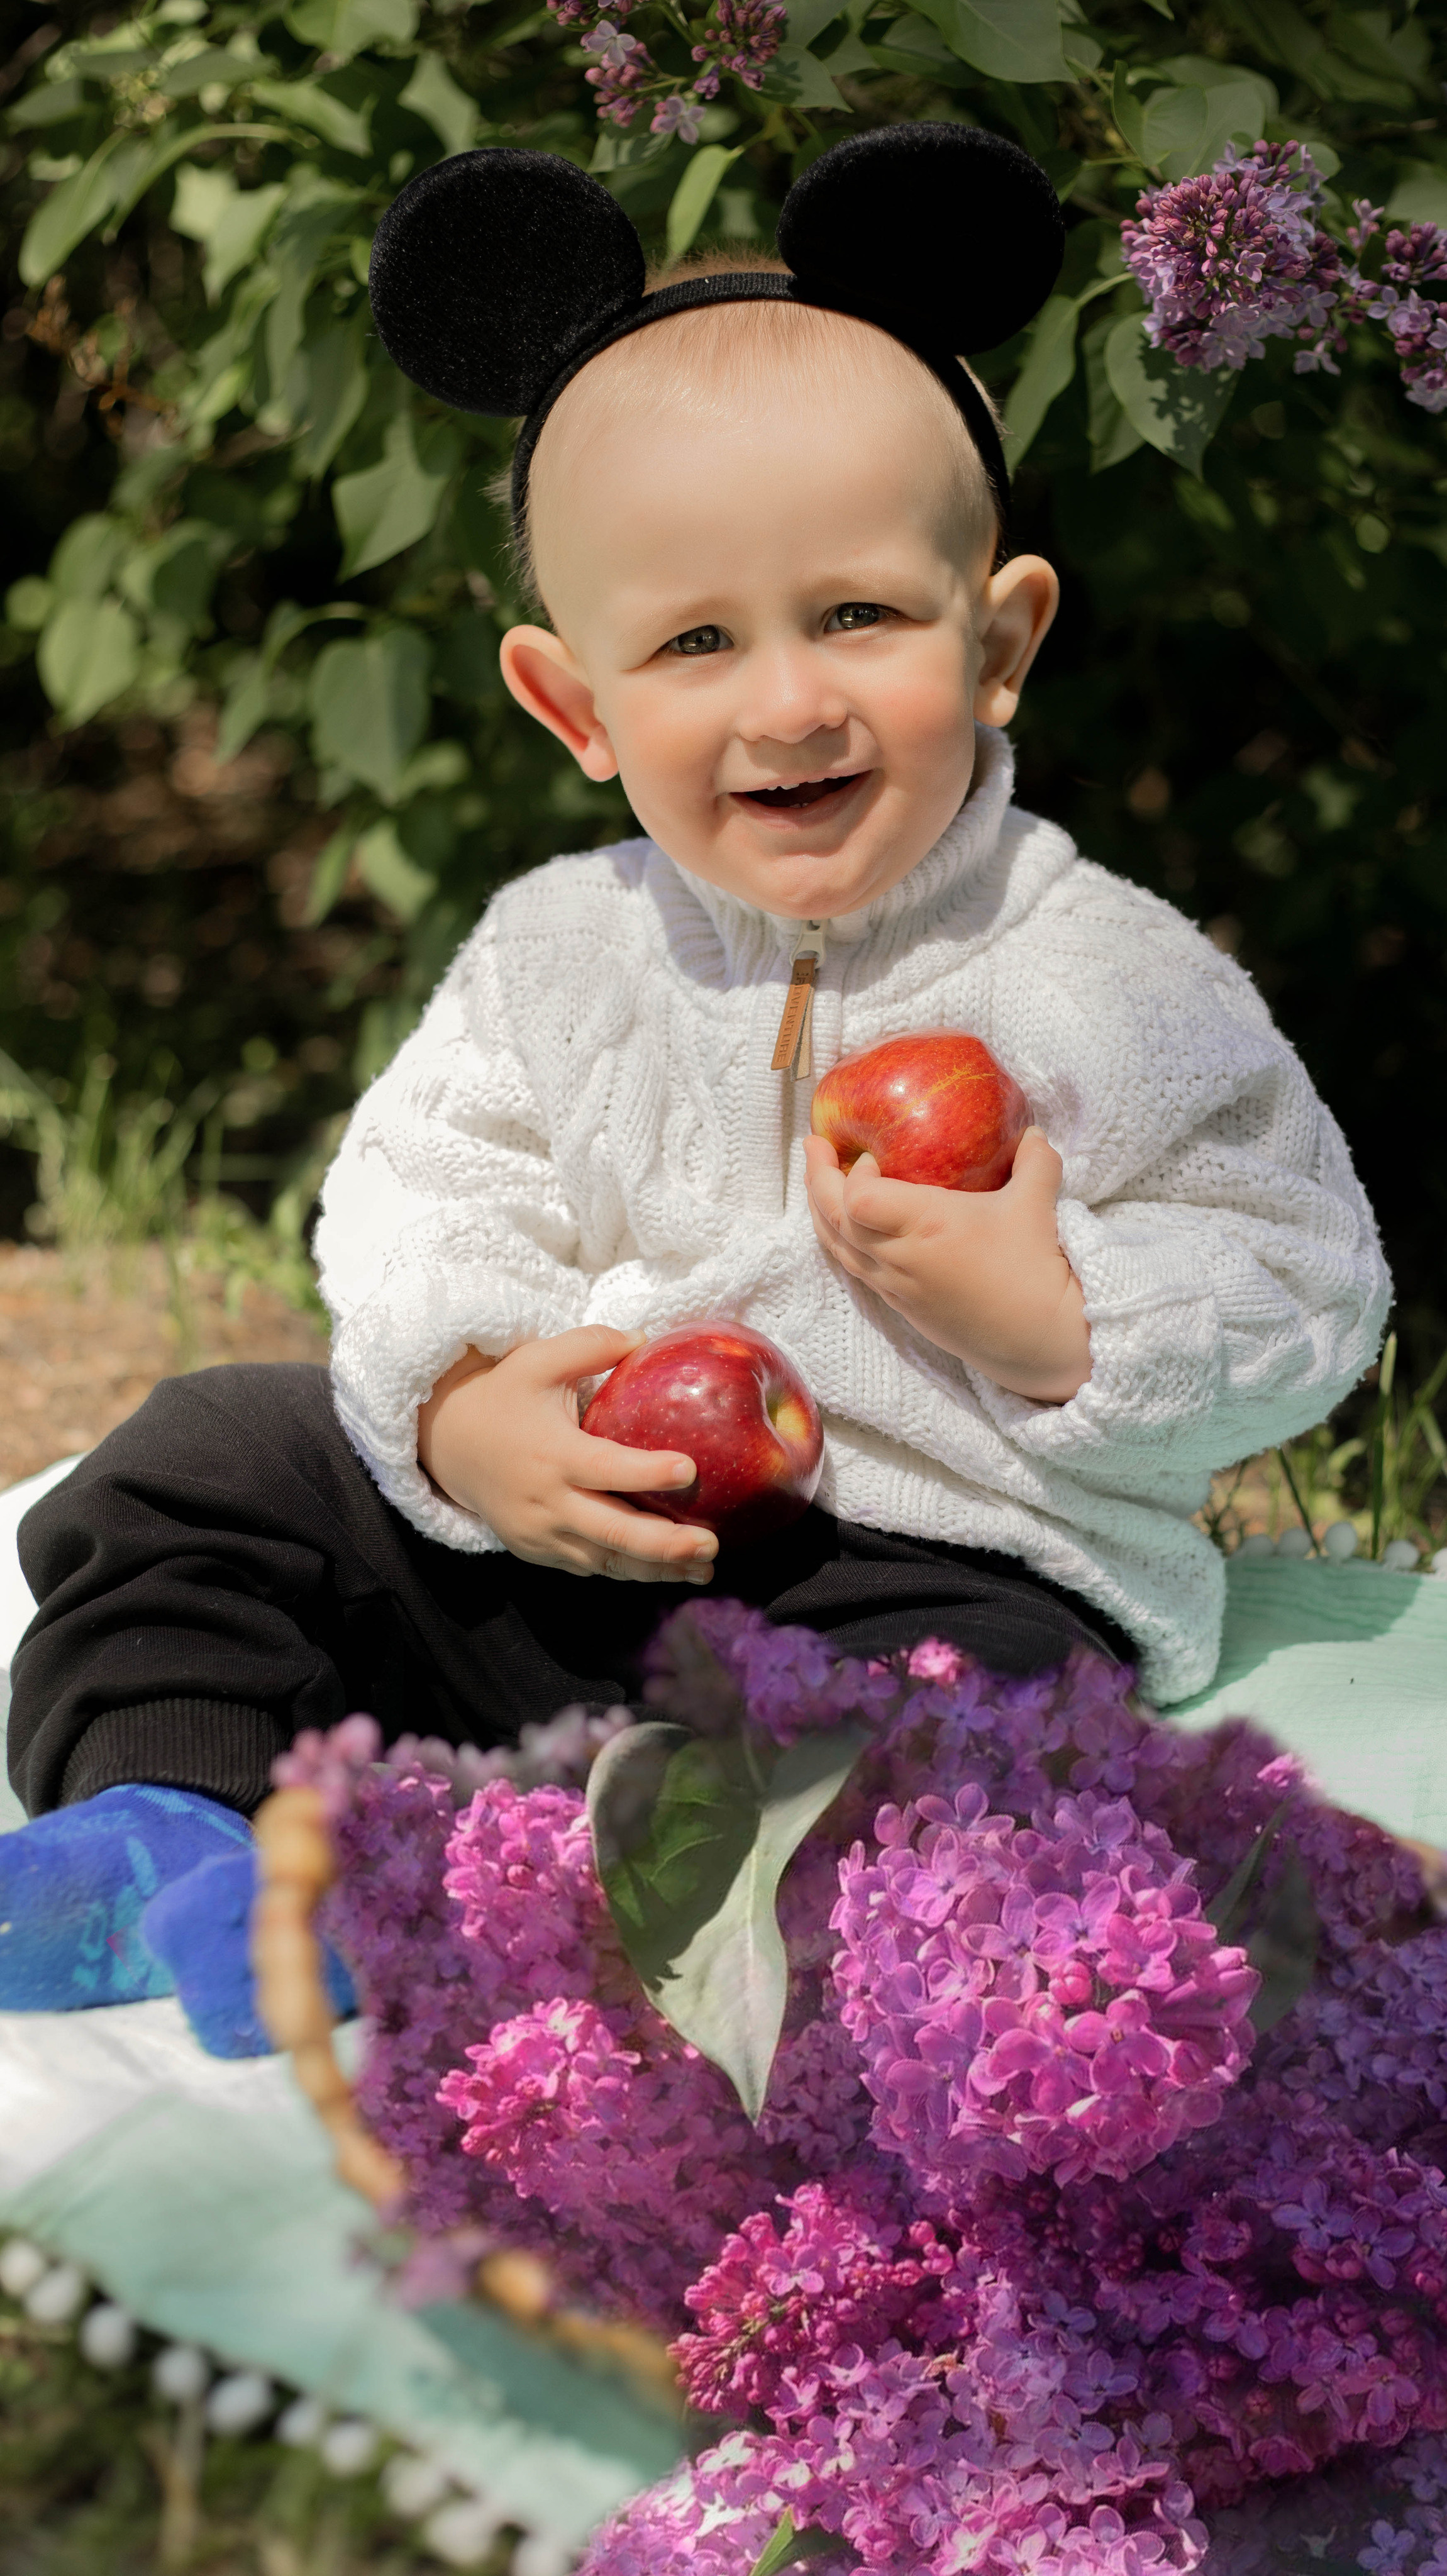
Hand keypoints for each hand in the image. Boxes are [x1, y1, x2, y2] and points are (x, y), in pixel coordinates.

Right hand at [417, 1326, 718, 1581]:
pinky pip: (588, 1566)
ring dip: (656, 1570)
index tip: (690, 1470)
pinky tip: (667, 1570)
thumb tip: (643, 1337)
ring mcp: (540, 1533)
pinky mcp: (538, 1550)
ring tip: (703, 1571)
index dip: (648, 1472)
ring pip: (605, 1561)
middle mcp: (546, 1501)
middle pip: (613, 1533)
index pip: (605, 1468)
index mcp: (551, 1453)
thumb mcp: (537, 1359)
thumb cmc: (502, 1396)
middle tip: (710, 1544)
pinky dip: (627, 1570)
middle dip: (666, 1545)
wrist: (448, 1445)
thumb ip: (589, 1345)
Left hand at [804, 1126, 1090, 1403]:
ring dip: (820, 1212)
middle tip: (813, 1146)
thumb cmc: (1035, 1270)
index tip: (870, 1155)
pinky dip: (840, 1240)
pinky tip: (847, 1225)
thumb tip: (1032, 1132)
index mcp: (926, 1226)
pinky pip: (854, 1268)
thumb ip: (1035, 1161)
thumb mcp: (1038, 1204)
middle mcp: (900, 1257)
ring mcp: (896, 1286)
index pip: (857, 1200)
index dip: (851, 1174)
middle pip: (834, 1220)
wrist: (1039, 1341)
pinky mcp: (902, 1306)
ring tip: (818, 1182)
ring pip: (837, 1248)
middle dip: (816, 1180)